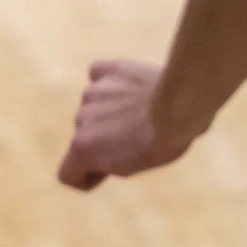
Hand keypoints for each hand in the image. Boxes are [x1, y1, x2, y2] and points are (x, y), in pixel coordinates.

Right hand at [57, 59, 197, 191]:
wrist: (180, 106)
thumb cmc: (161, 142)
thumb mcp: (132, 165)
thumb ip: (106, 160)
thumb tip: (98, 151)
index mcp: (82, 148)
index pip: (67, 173)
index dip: (87, 176)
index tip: (107, 172)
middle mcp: (80, 119)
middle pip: (85, 135)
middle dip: (105, 138)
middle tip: (137, 139)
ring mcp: (92, 92)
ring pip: (95, 107)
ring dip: (111, 111)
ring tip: (144, 112)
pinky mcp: (107, 70)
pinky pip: (99, 75)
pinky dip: (111, 83)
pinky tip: (130, 86)